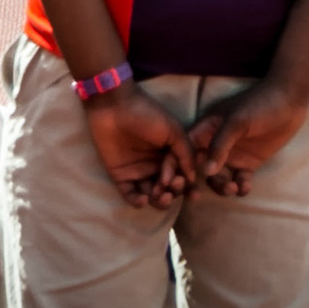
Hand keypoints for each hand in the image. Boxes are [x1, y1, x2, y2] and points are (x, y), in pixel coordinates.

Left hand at [84, 85, 193, 208]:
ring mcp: (138, 172)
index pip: (182, 177)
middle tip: (173, 185)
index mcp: (170, 156)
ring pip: (152, 195)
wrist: (114, 106)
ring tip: (161, 194)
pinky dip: (138, 202)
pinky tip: (144, 199)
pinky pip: (130, 195)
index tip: (193, 193)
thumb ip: (185, 153)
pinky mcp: (120, 176)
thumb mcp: (173, 131)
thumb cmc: (147, 114)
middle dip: (174, 193)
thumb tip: (194, 178)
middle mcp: (155, 166)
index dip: (188, 187)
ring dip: (159, 200)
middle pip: (168, 189)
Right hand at [183, 82, 308, 198]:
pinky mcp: (249, 163)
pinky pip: (239, 180)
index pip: (185, 149)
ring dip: (221, 187)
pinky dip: (240, 187)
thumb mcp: (236, 122)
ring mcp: (232, 155)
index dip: (178, 165)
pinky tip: (245, 188)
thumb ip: (220, 145)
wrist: (289, 101)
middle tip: (204, 194)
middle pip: (198, 168)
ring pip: (217, 178)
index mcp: (205, 130)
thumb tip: (206, 172)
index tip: (176, 182)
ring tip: (233, 188)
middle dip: (199, 183)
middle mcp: (215, 145)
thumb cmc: (259, 104)